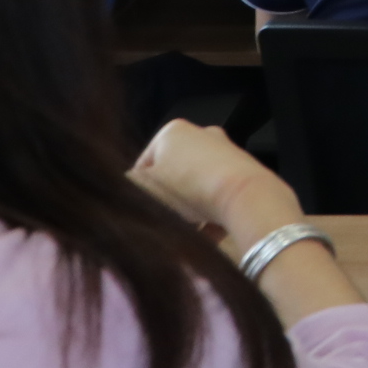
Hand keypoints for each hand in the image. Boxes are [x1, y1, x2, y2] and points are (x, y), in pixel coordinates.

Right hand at [131, 119, 303, 250]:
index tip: (142, 210)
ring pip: (195, 190)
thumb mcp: (143, 188)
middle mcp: (203, 135)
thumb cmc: (187, 188)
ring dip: (188, 213)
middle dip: (166, 202)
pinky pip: (218, 199)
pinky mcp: (246, 175)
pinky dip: (210, 217)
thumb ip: (126, 187)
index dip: (139, 191)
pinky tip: (206, 235)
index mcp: (174, 132)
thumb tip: (121, 191)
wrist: (245, 195)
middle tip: (164, 221)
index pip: (144, 164)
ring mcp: (227, 153)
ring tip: (185, 231)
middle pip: (173, 177)